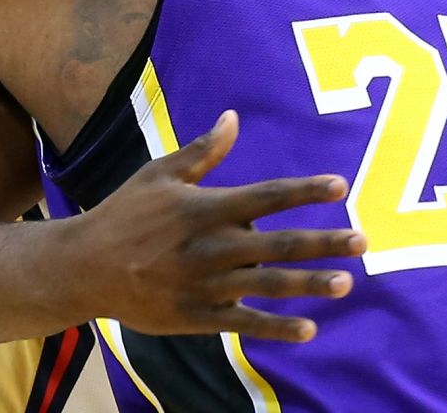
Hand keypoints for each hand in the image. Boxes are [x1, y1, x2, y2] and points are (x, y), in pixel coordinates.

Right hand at [63, 110, 364, 342]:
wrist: (82, 268)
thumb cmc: (124, 214)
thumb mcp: (159, 175)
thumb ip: (201, 150)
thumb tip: (232, 117)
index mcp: (205, 207)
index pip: (266, 196)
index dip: (304, 191)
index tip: (340, 186)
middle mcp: (211, 246)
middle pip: (278, 243)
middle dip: (324, 242)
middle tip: (363, 241)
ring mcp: (205, 284)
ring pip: (268, 285)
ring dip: (309, 284)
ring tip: (346, 283)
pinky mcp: (196, 317)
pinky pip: (243, 324)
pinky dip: (276, 328)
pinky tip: (309, 329)